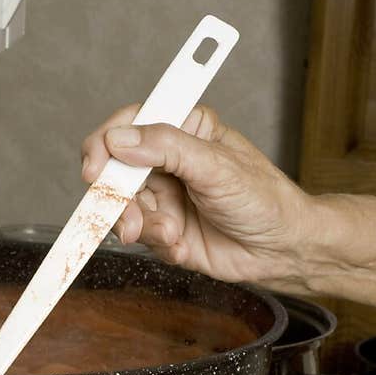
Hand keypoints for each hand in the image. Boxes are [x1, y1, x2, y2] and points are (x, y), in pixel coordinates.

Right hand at [81, 104, 311, 287]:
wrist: (279, 250)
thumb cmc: (263, 199)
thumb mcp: (215, 166)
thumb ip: (167, 147)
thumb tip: (120, 140)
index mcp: (184, 128)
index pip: (130, 124)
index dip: (105, 144)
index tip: (95, 170)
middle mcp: (168, 160)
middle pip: (116, 171)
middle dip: (118, 199)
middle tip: (129, 221)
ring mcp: (163, 195)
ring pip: (123, 208)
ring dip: (142, 227)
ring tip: (171, 234)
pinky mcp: (163, 229)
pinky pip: (140, 236)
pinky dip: (157, 245)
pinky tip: (182, 247)